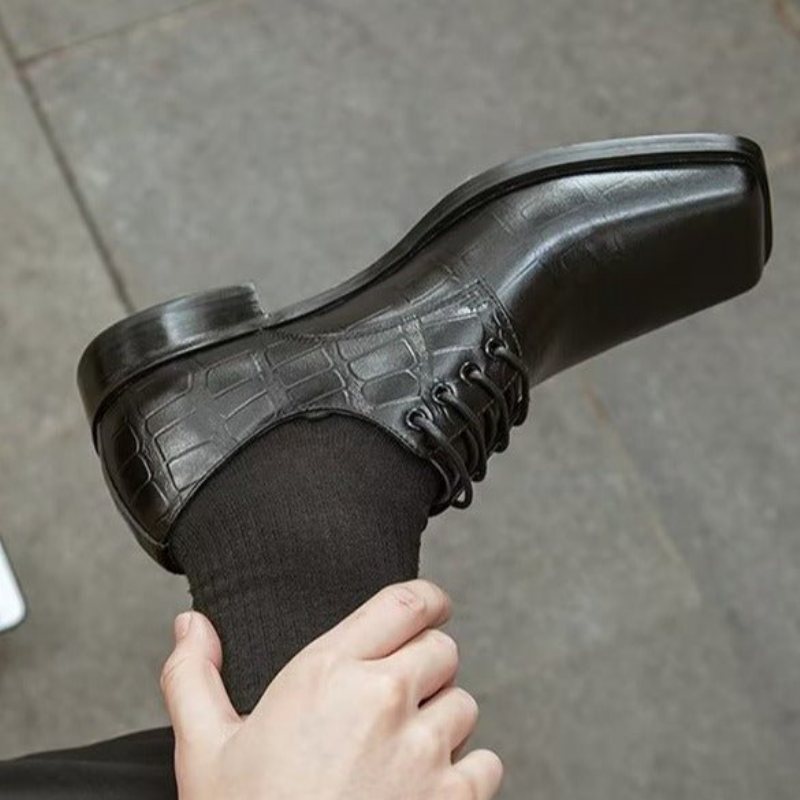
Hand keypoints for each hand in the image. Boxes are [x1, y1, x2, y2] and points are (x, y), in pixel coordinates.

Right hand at [160, 579, 502, 798]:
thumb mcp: (204, 750)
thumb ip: (194, 676)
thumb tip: (191, 624)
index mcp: (327, 672)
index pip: (405, 603)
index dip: (429, 599)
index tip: (433, 607)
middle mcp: (382, 699)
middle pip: (442, 649)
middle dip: (426, 665)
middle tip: (398, 696)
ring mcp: (422, 750)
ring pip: (464, 704)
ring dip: (442, 720)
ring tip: (403, 750)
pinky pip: (485, 762)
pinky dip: (466, 771)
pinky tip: (427, 787)